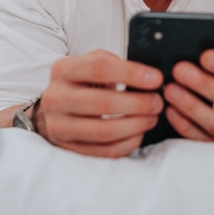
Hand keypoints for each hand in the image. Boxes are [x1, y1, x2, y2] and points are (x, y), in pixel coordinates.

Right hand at [36, 50, 163, 157]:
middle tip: (157, 102)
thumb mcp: (92, 62)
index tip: (156, 79)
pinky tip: (139, 133)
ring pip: (104, 131)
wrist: (55, 107)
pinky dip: (128, 143)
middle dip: (138, 103)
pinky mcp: (68, 148)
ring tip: (151, 118)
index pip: (100, 68)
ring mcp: (59, 126)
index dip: (132, 73)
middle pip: (103, 102)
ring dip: (136, 125)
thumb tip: (150, 77)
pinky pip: (105, 151)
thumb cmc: (83, 82)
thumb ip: (116, 64)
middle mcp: (55, 98)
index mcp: (63, 70)